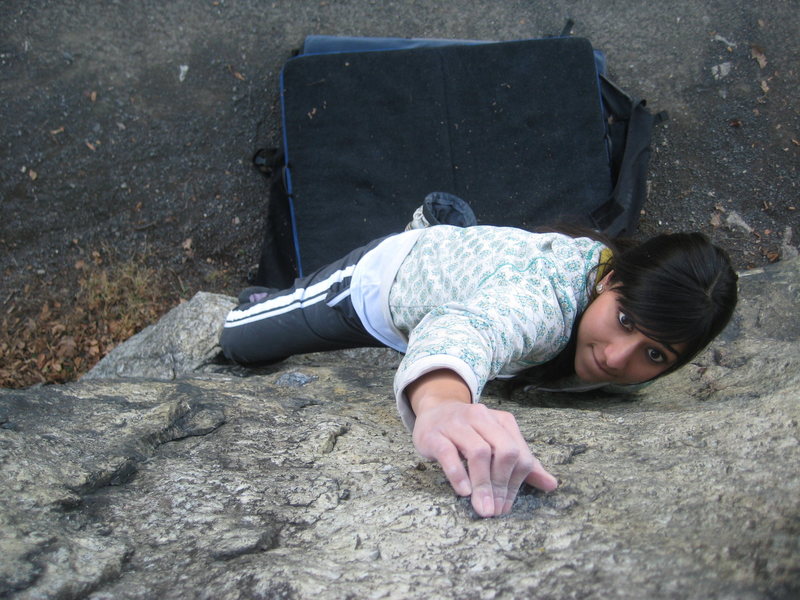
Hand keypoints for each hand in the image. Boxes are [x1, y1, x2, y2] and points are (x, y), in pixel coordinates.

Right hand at [407, 370, 557, 517]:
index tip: (506, 505)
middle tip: (495, 510)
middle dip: (502, 484)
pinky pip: (448, 453)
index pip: (519, 453)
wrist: (433, 411)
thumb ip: (521, 464)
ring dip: (483, 484)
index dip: (516, 482)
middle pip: (503, 450)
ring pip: (478, 452)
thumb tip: (551, 485)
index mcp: (501, 422)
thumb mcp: (496, 442)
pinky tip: (464, 491)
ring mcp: (457, 424)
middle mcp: (481, 418)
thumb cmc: (468, 432)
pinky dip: (458, 473)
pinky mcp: (435, 434)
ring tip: (483, 507)